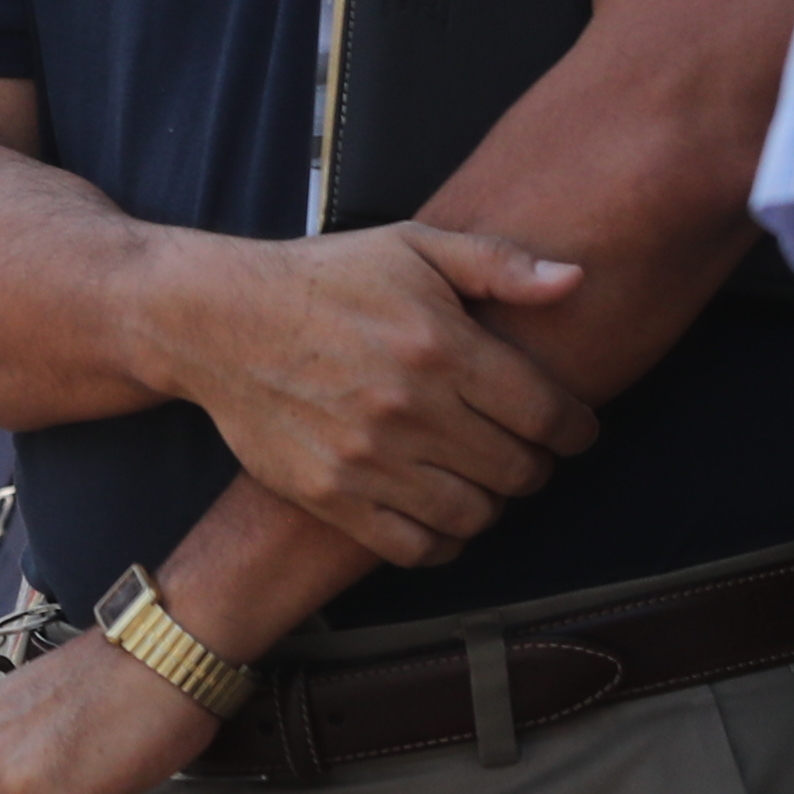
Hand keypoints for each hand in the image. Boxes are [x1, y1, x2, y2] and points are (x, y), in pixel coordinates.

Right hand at [167, 225, 598, 567]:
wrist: (217, 320)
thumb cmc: (324, 279)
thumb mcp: (412, 246)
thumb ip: (498, 263)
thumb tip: (576, 280)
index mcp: (441, 346)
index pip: (548, 414)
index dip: (577, 430)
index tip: (572, 430)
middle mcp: (410, 408)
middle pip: (519, 470)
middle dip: (535, 464)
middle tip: (524, 452)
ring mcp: (368, 459)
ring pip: (474, 515)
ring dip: (491, 502)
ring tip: (480, 479)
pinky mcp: (331, 495)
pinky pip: (415, 547)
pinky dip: (442, 541)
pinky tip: (440, 514)